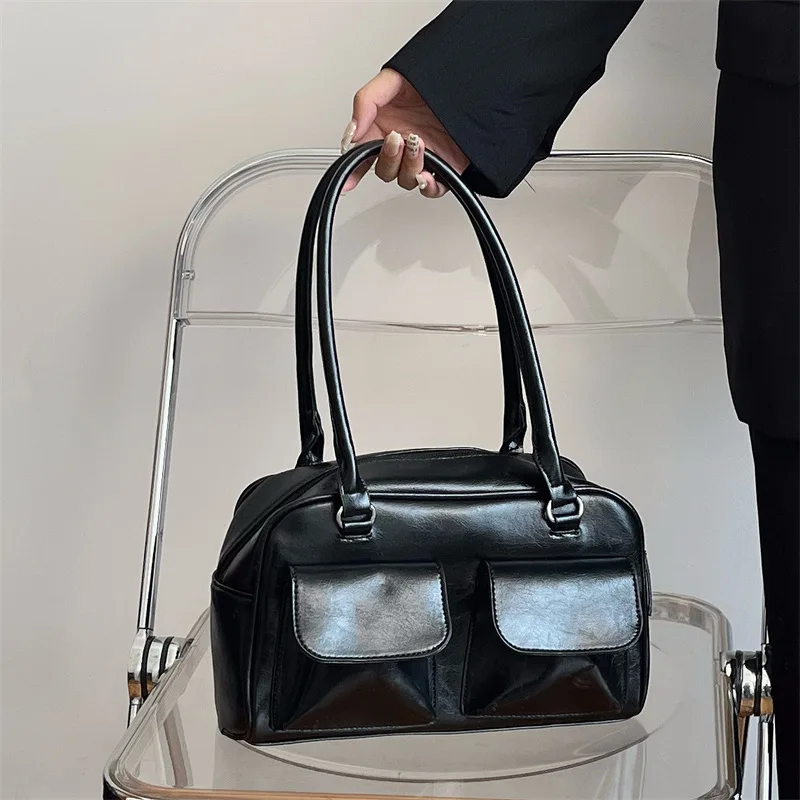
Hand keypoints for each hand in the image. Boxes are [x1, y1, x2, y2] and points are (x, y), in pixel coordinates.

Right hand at [341, 68, 468, 197]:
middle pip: (385, 170)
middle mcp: (402, 145)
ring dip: (408, 167)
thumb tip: (351, 133)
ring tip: (417, 143)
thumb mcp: (393, 78)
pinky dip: (428, 186)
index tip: (347, 179)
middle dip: (388, 159)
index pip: (363, 154)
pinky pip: (433, 188)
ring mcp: (424, 157)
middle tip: (396, 139)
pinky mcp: (445, 166)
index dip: (353, 170)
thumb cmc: (434, 77)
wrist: (472, 78)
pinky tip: (426, 174)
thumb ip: (366, 102)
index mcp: (384, 126)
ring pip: (406, 179)